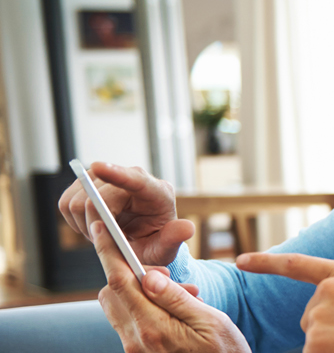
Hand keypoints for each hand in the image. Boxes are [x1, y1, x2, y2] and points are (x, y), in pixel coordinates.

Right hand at [59, 162, 193, 265]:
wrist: (143, 239)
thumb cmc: (156, 243)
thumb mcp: (166, 248)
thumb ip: (174, 239)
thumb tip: (186, 228)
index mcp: (157, 192)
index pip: (136, 179)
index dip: (116, 174)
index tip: (99, 167)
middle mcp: (133, 177)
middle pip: (95, 199)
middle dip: (97, 226)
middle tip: (111, 239)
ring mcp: (107, 177)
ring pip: (76, 202)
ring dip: (86, 225)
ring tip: (107, 232)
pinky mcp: (86, 183)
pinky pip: (65, 203)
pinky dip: (75, 221)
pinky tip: (95, 226)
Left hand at [91, 221, 249, 352]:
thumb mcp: (210, 321)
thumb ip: (176, 298)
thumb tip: (147, 276)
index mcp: (153, 328)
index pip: (121, 282)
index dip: (108, 251)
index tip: (100, 227)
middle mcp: (137, 340)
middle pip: (112, 293)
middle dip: (129, 273)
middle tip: (166, 275)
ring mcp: (135, 349)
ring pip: (118, 307)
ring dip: (138, 292)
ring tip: (179, 296)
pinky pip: (129, 322)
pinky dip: (144, 308)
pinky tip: (174, 313)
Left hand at [236, 253, 333, 352]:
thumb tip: (324, 303)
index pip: (297, 265)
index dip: (266, 263)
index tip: (240, 261)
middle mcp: (329, 290)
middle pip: (311, 314)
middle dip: (331, 327)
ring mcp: (321, 316)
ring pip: (314, 336)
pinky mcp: (316, 342)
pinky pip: (314, 352)